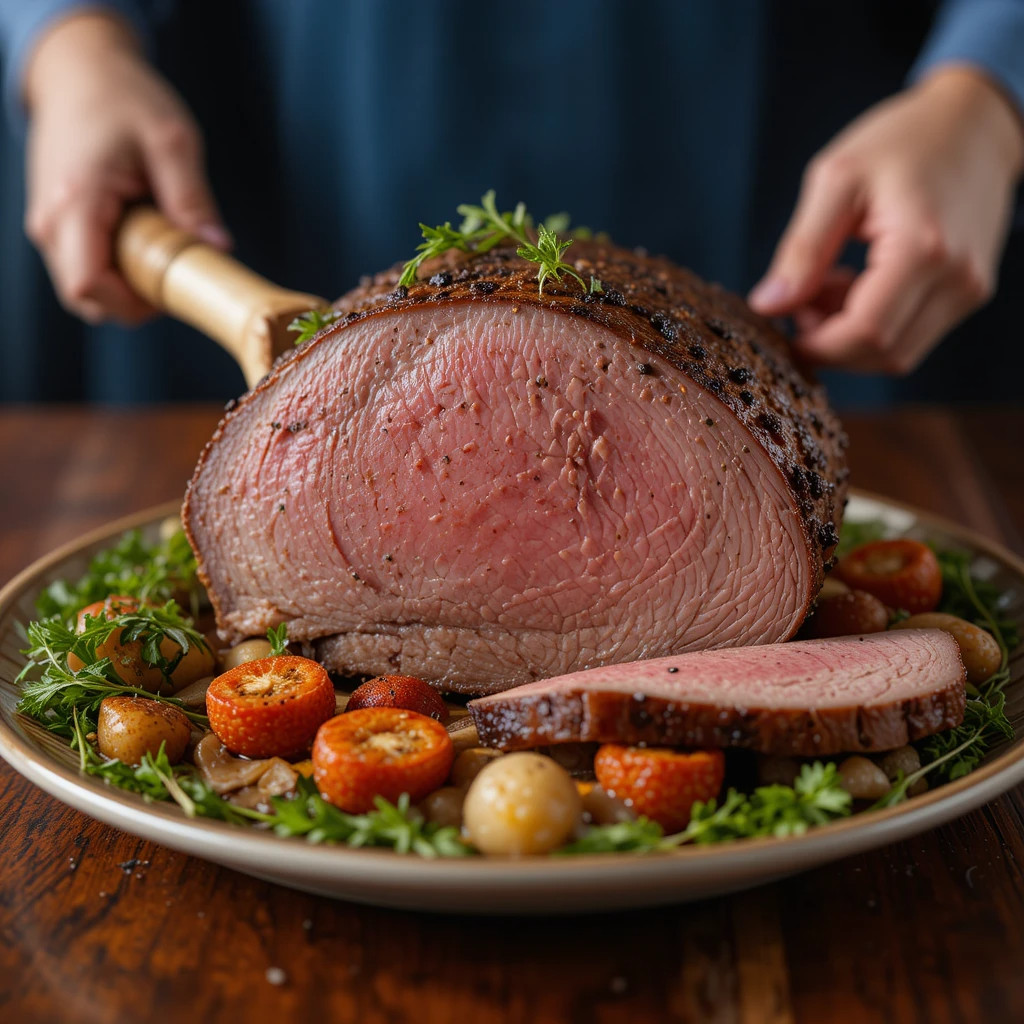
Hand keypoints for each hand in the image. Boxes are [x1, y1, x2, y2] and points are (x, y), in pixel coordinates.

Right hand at [22, 13, 229, 324]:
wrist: (79, 71)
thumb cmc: (124, 97)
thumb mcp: (172, 140)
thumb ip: (193, 198)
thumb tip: (219, 248)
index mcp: (76, 200)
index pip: (88, 285)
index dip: (133, 304)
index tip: (173, 289)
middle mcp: (50, 219)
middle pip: (85, 298)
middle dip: (134, 301)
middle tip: (175, 271)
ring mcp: (47, 224)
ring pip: (83, 289)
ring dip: (126, 286)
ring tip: (160, 247)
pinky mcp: (55, 224)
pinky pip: (84, 268)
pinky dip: (116, 270)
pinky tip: (143, 241)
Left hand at [749, 67, 1023, 373]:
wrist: (975, 122)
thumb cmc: (904, 139)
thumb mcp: (836, 179)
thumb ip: (801, 249)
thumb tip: (767, 305)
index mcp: (924, 247)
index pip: (866, 332)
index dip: (816, 345)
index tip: (781, 326)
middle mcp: (957, 278)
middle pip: (883, 353)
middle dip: (829, 343)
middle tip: (800, 301)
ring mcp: (969, 289)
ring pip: (898, 353)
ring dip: (849, 337)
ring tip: (827, 284)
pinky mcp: (968, 292)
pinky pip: (913, 334)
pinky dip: (874, 325)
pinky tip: (854, 284)